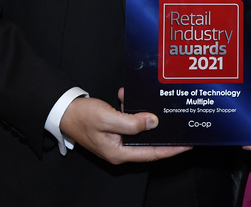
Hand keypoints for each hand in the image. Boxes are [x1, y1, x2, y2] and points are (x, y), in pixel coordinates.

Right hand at [60, 96, 189, 164]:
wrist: (64, 111)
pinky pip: (129, 121)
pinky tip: (126, 96)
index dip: (171, 149)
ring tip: (152, 102)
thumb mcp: (108, 118)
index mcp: (119, 152)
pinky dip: (130, 108)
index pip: (152, 153)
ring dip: (144, 114)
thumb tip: (153, 122)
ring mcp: (117, 140)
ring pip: (139, 129)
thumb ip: (132, 122)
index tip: (187, 144)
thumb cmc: (82, 117)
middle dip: (163, 132)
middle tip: (181, 126)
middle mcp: (120, 149)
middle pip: (149, 144)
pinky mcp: (114, 130)